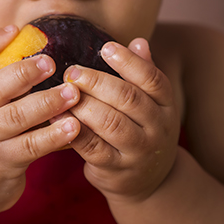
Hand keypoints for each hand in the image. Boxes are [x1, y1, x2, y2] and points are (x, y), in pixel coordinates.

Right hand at [0, 26, 81, 217]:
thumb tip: (34, 56)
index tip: (15, 28)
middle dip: (24, 72)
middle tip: (52, 62)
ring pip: (16, 117)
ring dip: (47, 103)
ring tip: (74, 94)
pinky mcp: (1, 164)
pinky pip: (31, 147)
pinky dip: (54, 137)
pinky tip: (74, 128)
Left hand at [63, 38, 180, 201]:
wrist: (148, 183)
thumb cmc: (140, 133)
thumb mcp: (150, 106)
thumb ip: (143, 75)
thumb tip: (139, 41)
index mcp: (166, 105)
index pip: (152, 78)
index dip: (129, 61)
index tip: (105, 47)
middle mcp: (157, 127)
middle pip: (128, 98)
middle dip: (97, 81)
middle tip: (71, 71)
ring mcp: (138, 151)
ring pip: (110, 123)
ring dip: (83, 105)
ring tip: (63, 93)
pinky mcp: (115, 169)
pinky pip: (92, 147)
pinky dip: (73, 131)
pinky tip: (57, 118)